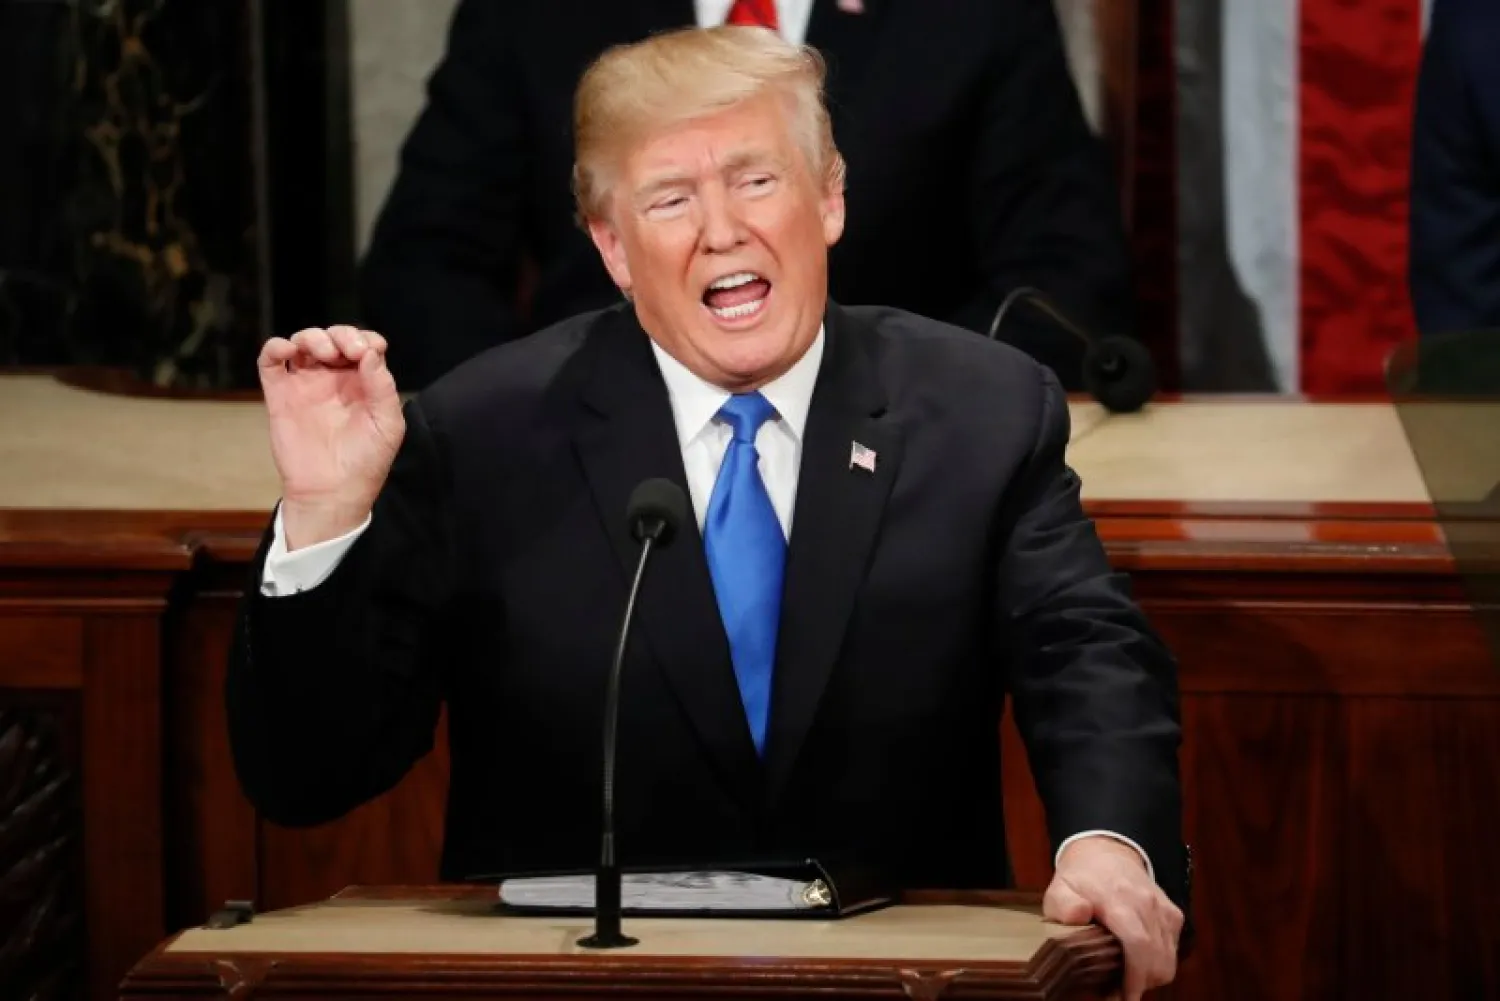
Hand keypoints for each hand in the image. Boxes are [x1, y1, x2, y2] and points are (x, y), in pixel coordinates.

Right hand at [257, 325, 403, 548]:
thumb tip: (370, 351)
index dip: (365, 339)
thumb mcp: (388, 424)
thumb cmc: (366, 461)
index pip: (364, 345)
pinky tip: (289, 351)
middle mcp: (335, 379)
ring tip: (324, 353)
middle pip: (334, 338)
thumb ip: (382, 386)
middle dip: (341, 334)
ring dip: (313, 337)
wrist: (332, 492)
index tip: (366, 352)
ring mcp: (306, 384)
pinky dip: (276, 347)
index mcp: (364, 383)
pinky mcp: (280, 394)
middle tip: (346, 350)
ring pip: (304, 342)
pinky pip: (271, 361)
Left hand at [1043, 837, 1181, 1000]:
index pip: (1137, 943)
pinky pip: (1173, 951)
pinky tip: (1137, 963)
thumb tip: (1078, 915)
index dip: (1134, 977)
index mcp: (1118, 898)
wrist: (1105, 852)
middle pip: (1157, 959)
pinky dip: (1159, 964)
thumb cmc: (1080, 877)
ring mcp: (1162, 909)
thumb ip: (1064, 904)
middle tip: (1116, 992)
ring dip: (1149, 977)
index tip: (1123, 997)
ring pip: (1168, 960)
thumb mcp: (1059, 888)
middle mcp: (1146, 903)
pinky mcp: (1173, 915)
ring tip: (1126, 979)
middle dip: (1139, 983)